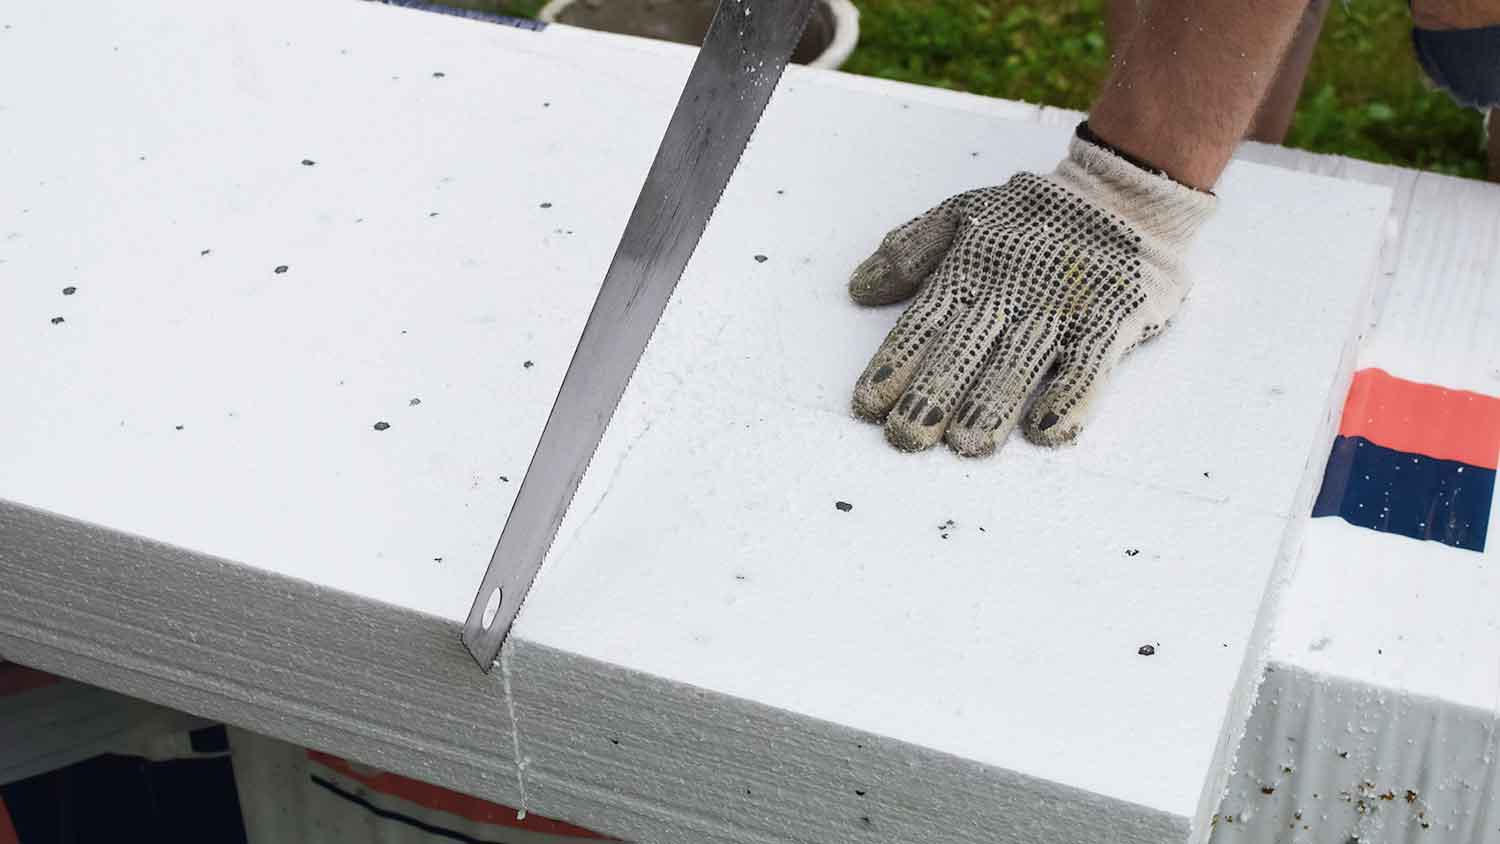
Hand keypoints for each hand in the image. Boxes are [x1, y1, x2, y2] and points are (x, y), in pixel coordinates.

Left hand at [848, 133, 1214, 455]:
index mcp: (970, 268)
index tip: (868, 404)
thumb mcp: (964, 214)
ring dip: (994, 402)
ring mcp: (1063, 305)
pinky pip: (1092, 360)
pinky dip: (1072, 395)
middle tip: (907, 435)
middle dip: (935, 391)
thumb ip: (909, 251)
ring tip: (968, 444)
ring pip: (1022, 358)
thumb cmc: (1035, 216)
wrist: (1125, 190)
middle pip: (967, 345)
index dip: (896, 362)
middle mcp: (1011, 289)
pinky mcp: (1112, 317)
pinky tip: (1047, 430)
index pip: (925, 321)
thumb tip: (858, 289)